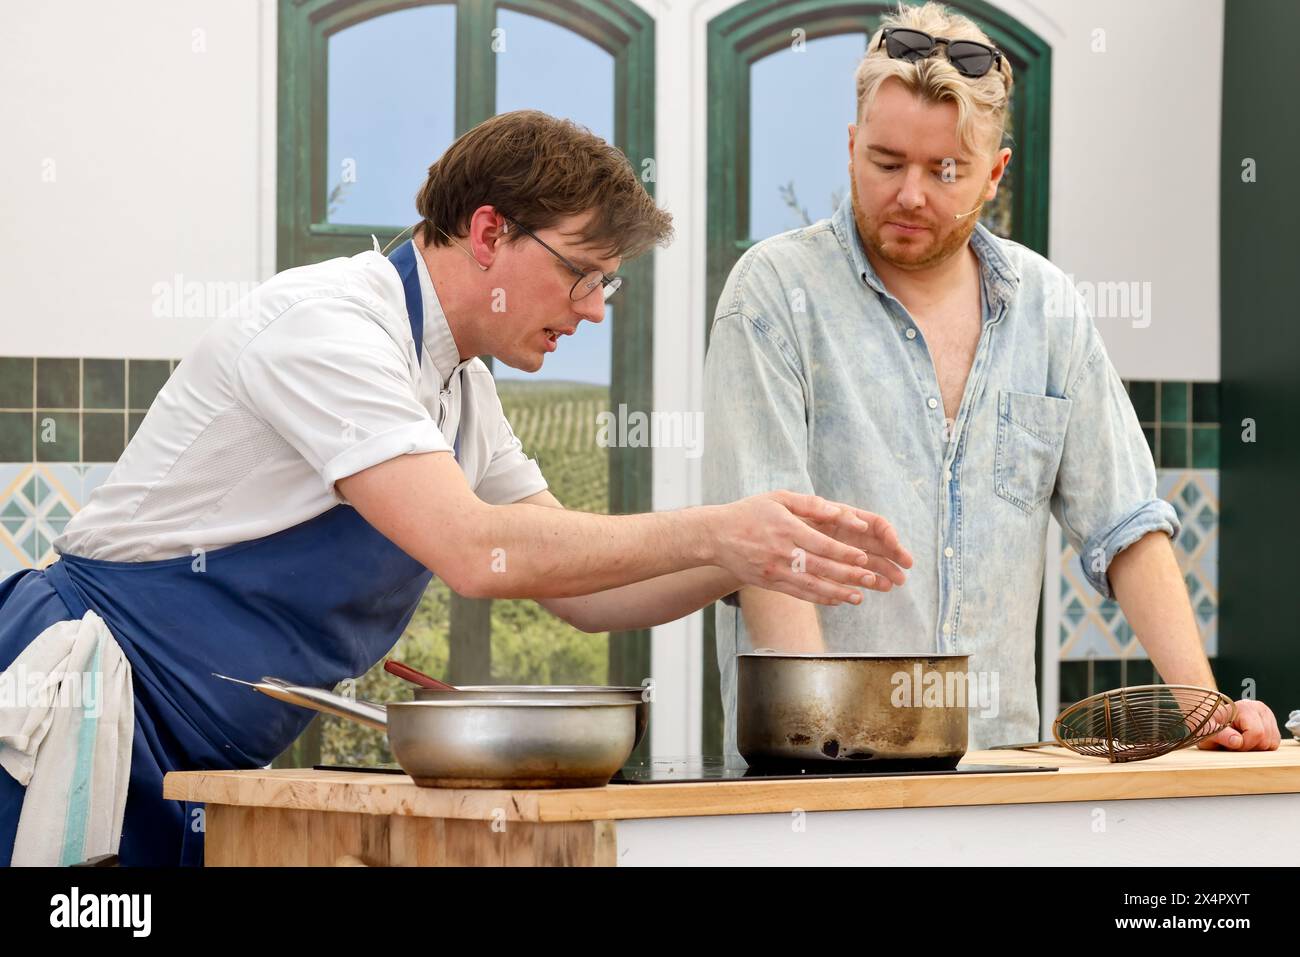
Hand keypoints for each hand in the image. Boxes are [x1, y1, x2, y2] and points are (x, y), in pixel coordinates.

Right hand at [708, 491, 909, 605]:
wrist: (715, 536)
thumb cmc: (749, 513)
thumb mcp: (778, 498)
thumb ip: (810, 504)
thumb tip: (838, 512)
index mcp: (786, 529)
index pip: (822, 544)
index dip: (844, 553)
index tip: (864, 557)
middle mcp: (781, 553)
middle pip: (821, 567)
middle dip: (849, 575)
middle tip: (872, 579)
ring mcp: (775, 571)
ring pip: (812, 586)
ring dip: (837, 593)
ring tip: (859, 597)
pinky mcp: (770, 583)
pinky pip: (799, 594)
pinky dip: (819, 599)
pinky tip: (836, 600)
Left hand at [1196, 698, 1281, 750]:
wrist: (1212, 720)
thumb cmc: (1209, 725)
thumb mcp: (1207, 730)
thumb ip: (1220, 735)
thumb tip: (1237, 741)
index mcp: (1244, 707)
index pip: (1256, 733)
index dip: (1244, 745)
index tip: (1230, 745)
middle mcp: (1259, 708)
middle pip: (1265, 740)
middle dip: (1249, 747)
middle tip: (1234, 744)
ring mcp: (1268, 716)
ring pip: (1272, 743)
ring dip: (1256, 748)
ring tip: (1241, 741)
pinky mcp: (1272, 724)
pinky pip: (1274, 743)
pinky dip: (1262, 747)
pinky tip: (1249, 741)